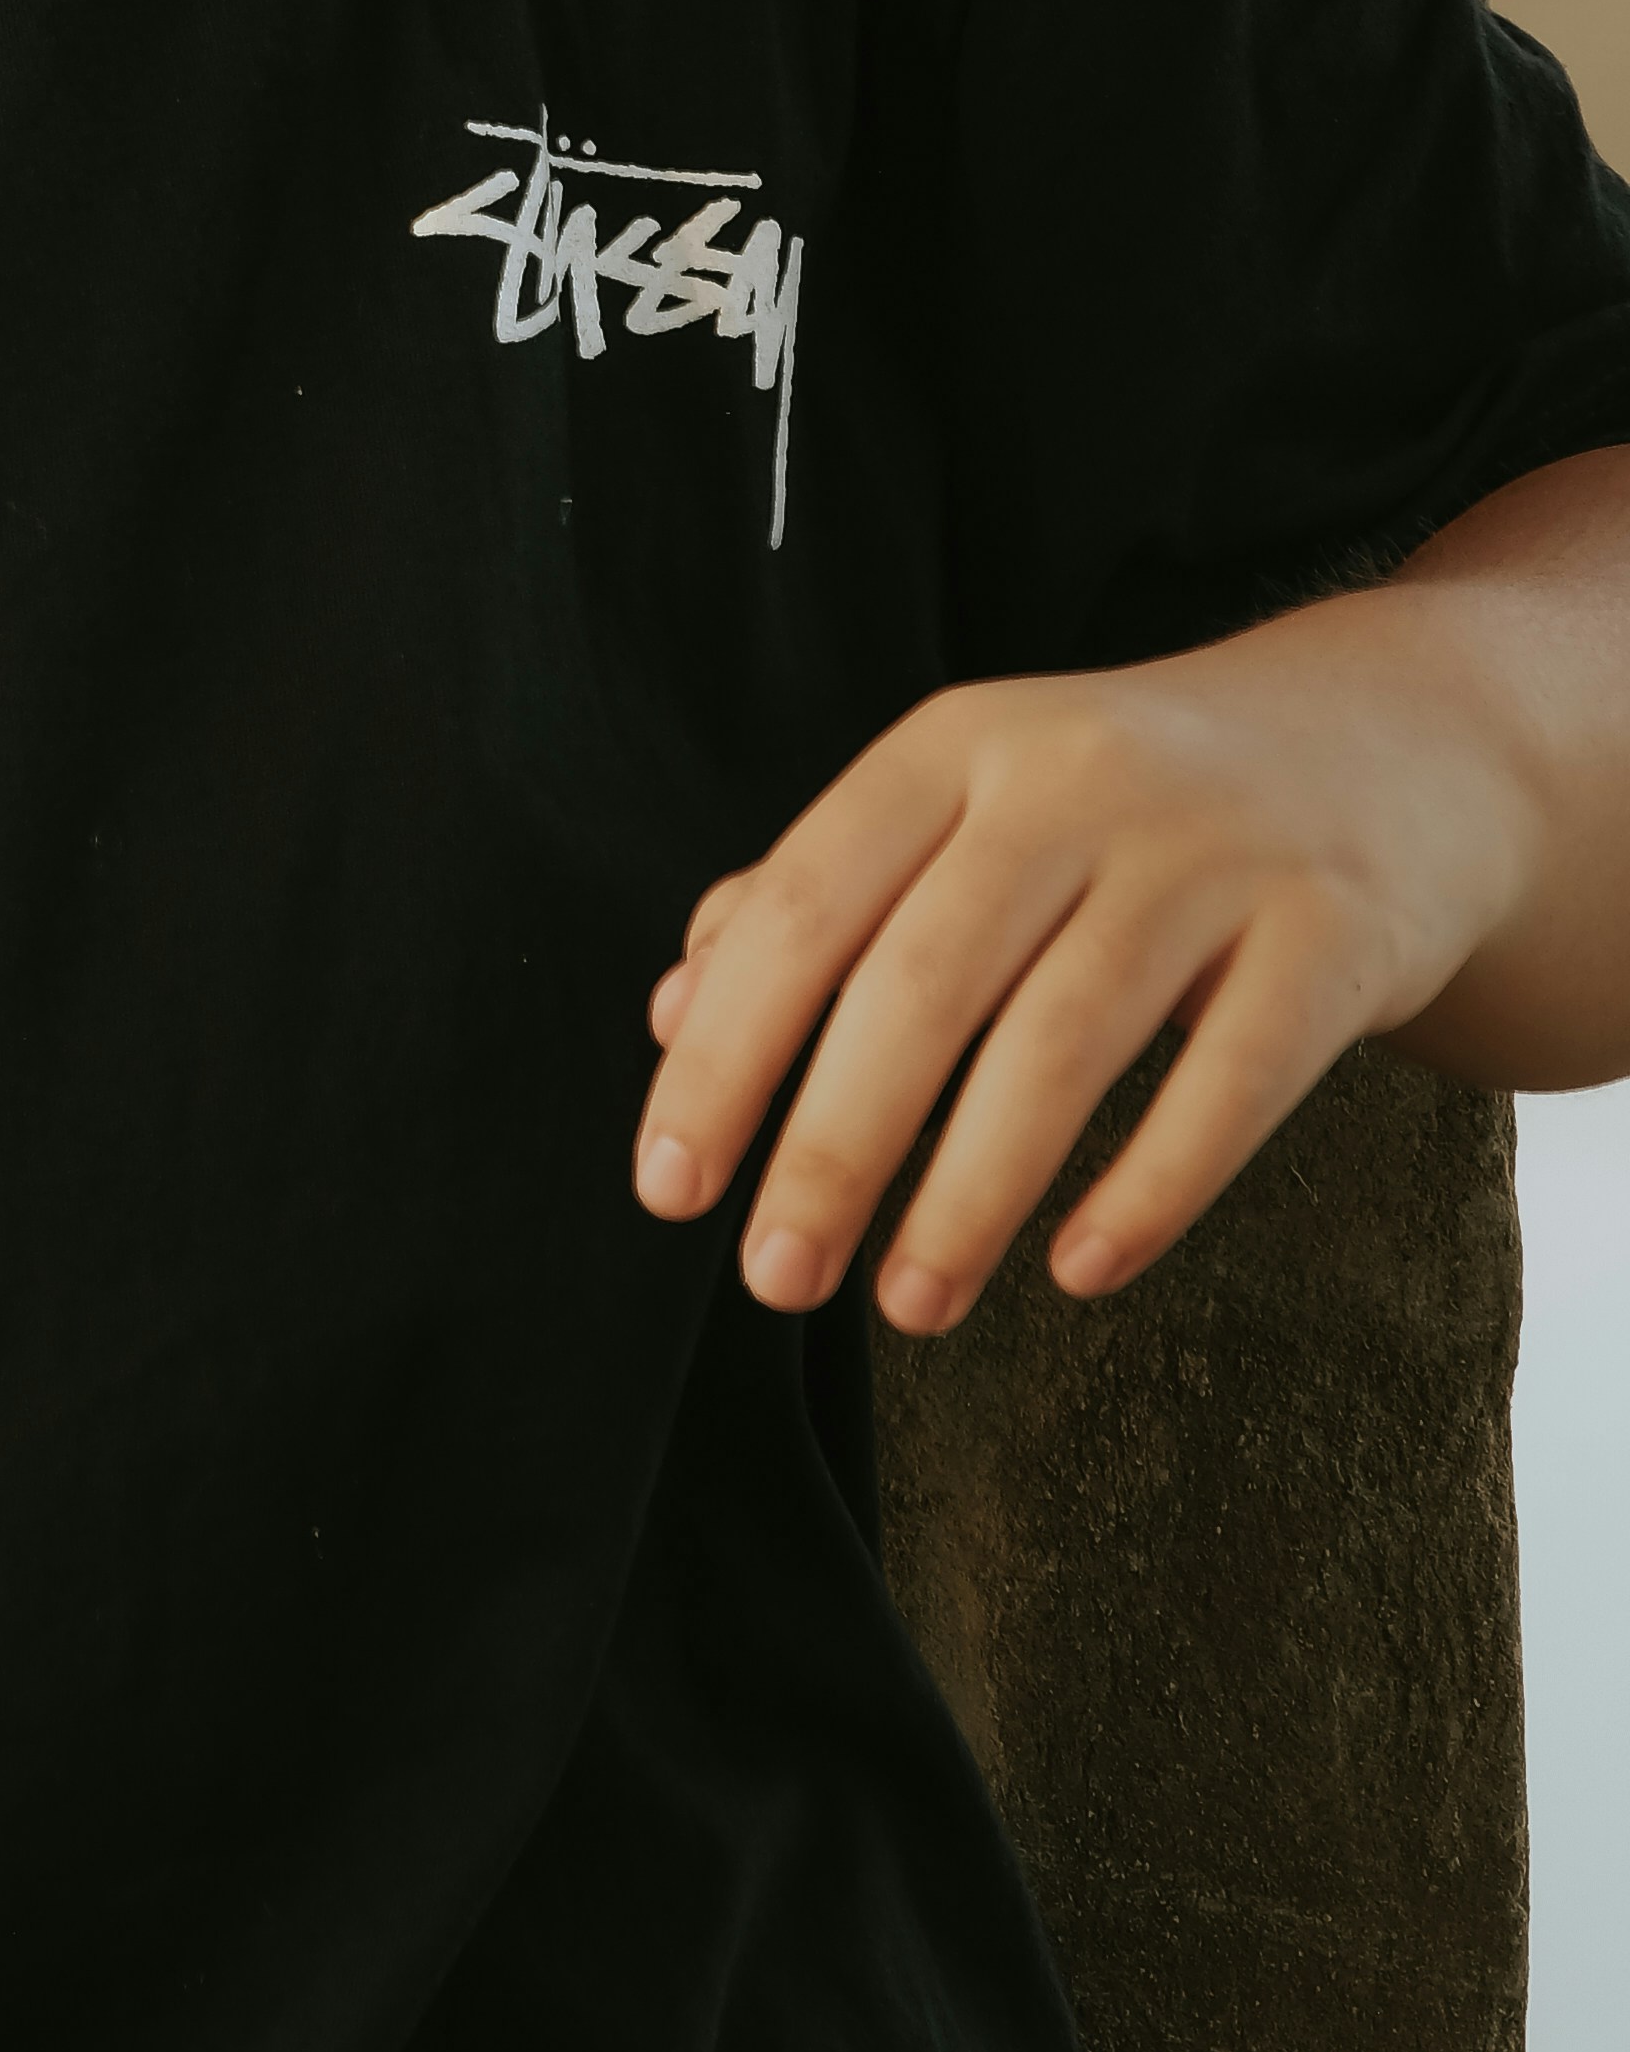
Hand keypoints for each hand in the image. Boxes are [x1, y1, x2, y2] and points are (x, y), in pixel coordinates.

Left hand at [630, 590, 1546, 1332]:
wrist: (1383, 747)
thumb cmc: (1120, 805)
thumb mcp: (965, 804)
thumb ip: (820, 896)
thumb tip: (674, 1012)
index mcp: (957, 746)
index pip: (808, 903)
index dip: (729, 1050)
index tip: (669, 1188)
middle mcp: (1074, 780)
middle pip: (925, 979)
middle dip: (833, 1145)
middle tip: (772, 1280)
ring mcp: (1211, 854)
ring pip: (1068, 1040)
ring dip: (971, 1192)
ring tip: (906, 1305)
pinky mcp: (1329, 934)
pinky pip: (1231, 1082)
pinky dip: (1148, 1186)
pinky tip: (1078, 1270)